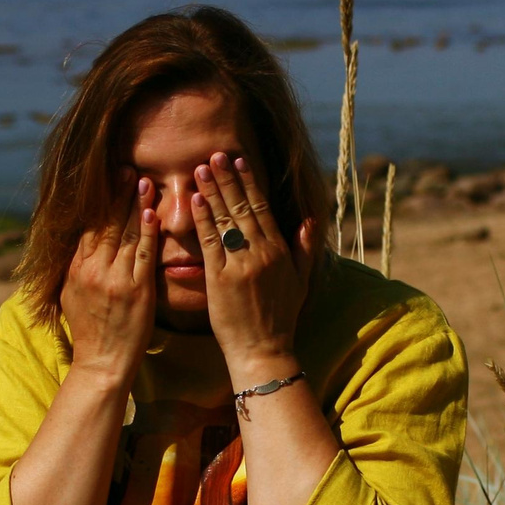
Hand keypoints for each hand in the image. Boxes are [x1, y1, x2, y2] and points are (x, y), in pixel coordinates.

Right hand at [58, 177, 156, 385]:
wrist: (102, 361)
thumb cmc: (91, 330)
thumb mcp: (72, 295)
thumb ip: (77, 267)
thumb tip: (80, 244)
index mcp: (76, 269)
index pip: (89, 227)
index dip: (99, 201)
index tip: (108, 180)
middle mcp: (93, 270)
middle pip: (105, 223)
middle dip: (117, 193)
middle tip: (127, 167)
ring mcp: (115, 279)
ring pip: (124, 233)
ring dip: (135, 204)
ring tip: (143, 180)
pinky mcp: (136, 291)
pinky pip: (142, 254)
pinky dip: (146, 231)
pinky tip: (151, 212)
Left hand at [191, 152, 312, 381]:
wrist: (263, 351)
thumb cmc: (280, 319)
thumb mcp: (300, 281)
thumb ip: (304, 249)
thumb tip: (310, 220)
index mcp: (280, 251)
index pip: (263, 207)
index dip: (250, 182)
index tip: (239, 161)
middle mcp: (262, 253)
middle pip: (243, 207)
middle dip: (228, 178)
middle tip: (215, 154)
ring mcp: (241, 265)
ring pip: (226, 220)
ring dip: (213, 191)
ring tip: (201, 168)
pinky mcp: (220, 279)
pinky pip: (211, 243)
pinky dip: (203, 220)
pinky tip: (195, 200)